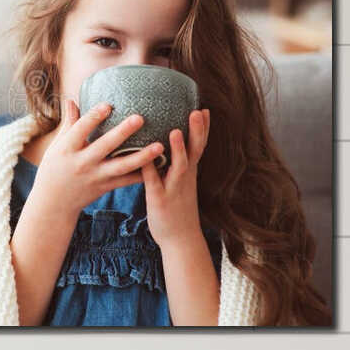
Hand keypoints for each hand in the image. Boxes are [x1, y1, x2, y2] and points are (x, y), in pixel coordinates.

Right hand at [23, 96, 167, 227]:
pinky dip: (143, 174)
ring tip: (159, 146)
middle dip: (122, 132)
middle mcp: (83, 163)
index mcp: (67, 149)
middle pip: (105, 146)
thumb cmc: (54, 168)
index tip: (108, 105)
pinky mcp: (106, 186)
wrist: (54, 203)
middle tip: (140, 118)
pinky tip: (160, 166)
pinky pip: (127, 180)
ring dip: (142, 157)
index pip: (81, 130)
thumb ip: (69, 123)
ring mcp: (96, 176)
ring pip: (121, 166)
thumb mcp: (57, 145)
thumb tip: (72, 99)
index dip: (94, 117)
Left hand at [142, 108, 208, 251]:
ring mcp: (173, 188)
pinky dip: (150, 169)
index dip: (203, 129)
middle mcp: (184, 177)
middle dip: (197, 131)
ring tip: (176, 131)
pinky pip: (154, 182)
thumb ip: (177, 165)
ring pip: (179, 166)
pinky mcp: (159, 199)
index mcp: (189, 172)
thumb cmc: (177, 209)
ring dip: (179, 149)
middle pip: (195, 151)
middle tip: (198, 111)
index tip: (204, 109)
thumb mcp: (181, 184)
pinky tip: (145, 158)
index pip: (199, 146)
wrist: (180, 239)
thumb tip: (167, 146)